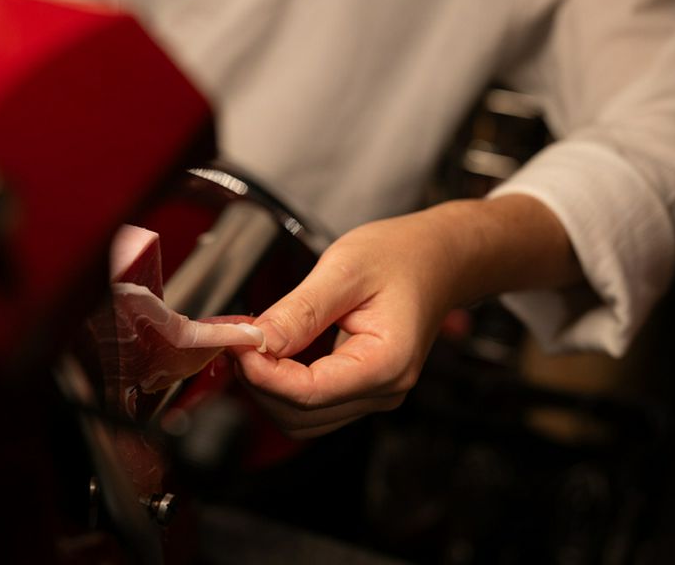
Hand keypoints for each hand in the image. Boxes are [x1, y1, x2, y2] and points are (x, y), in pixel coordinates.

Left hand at [231, 195, 580, 437]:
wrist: (439, 258)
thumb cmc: (402, 256)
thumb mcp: (344, 269)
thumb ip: (299, 311)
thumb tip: (255, 341)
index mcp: (385, 364)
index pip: (307, 393)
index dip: (261, 373)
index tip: (235, 341)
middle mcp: (382, 391)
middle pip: (299, 415)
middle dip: (259, 382)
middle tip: (238, 338)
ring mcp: (373, 395)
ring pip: (300, 417)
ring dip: (267, 386)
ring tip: (253, 341)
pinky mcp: (360, 389)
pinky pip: (311, 403)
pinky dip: (283, 383)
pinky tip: (273, 350)